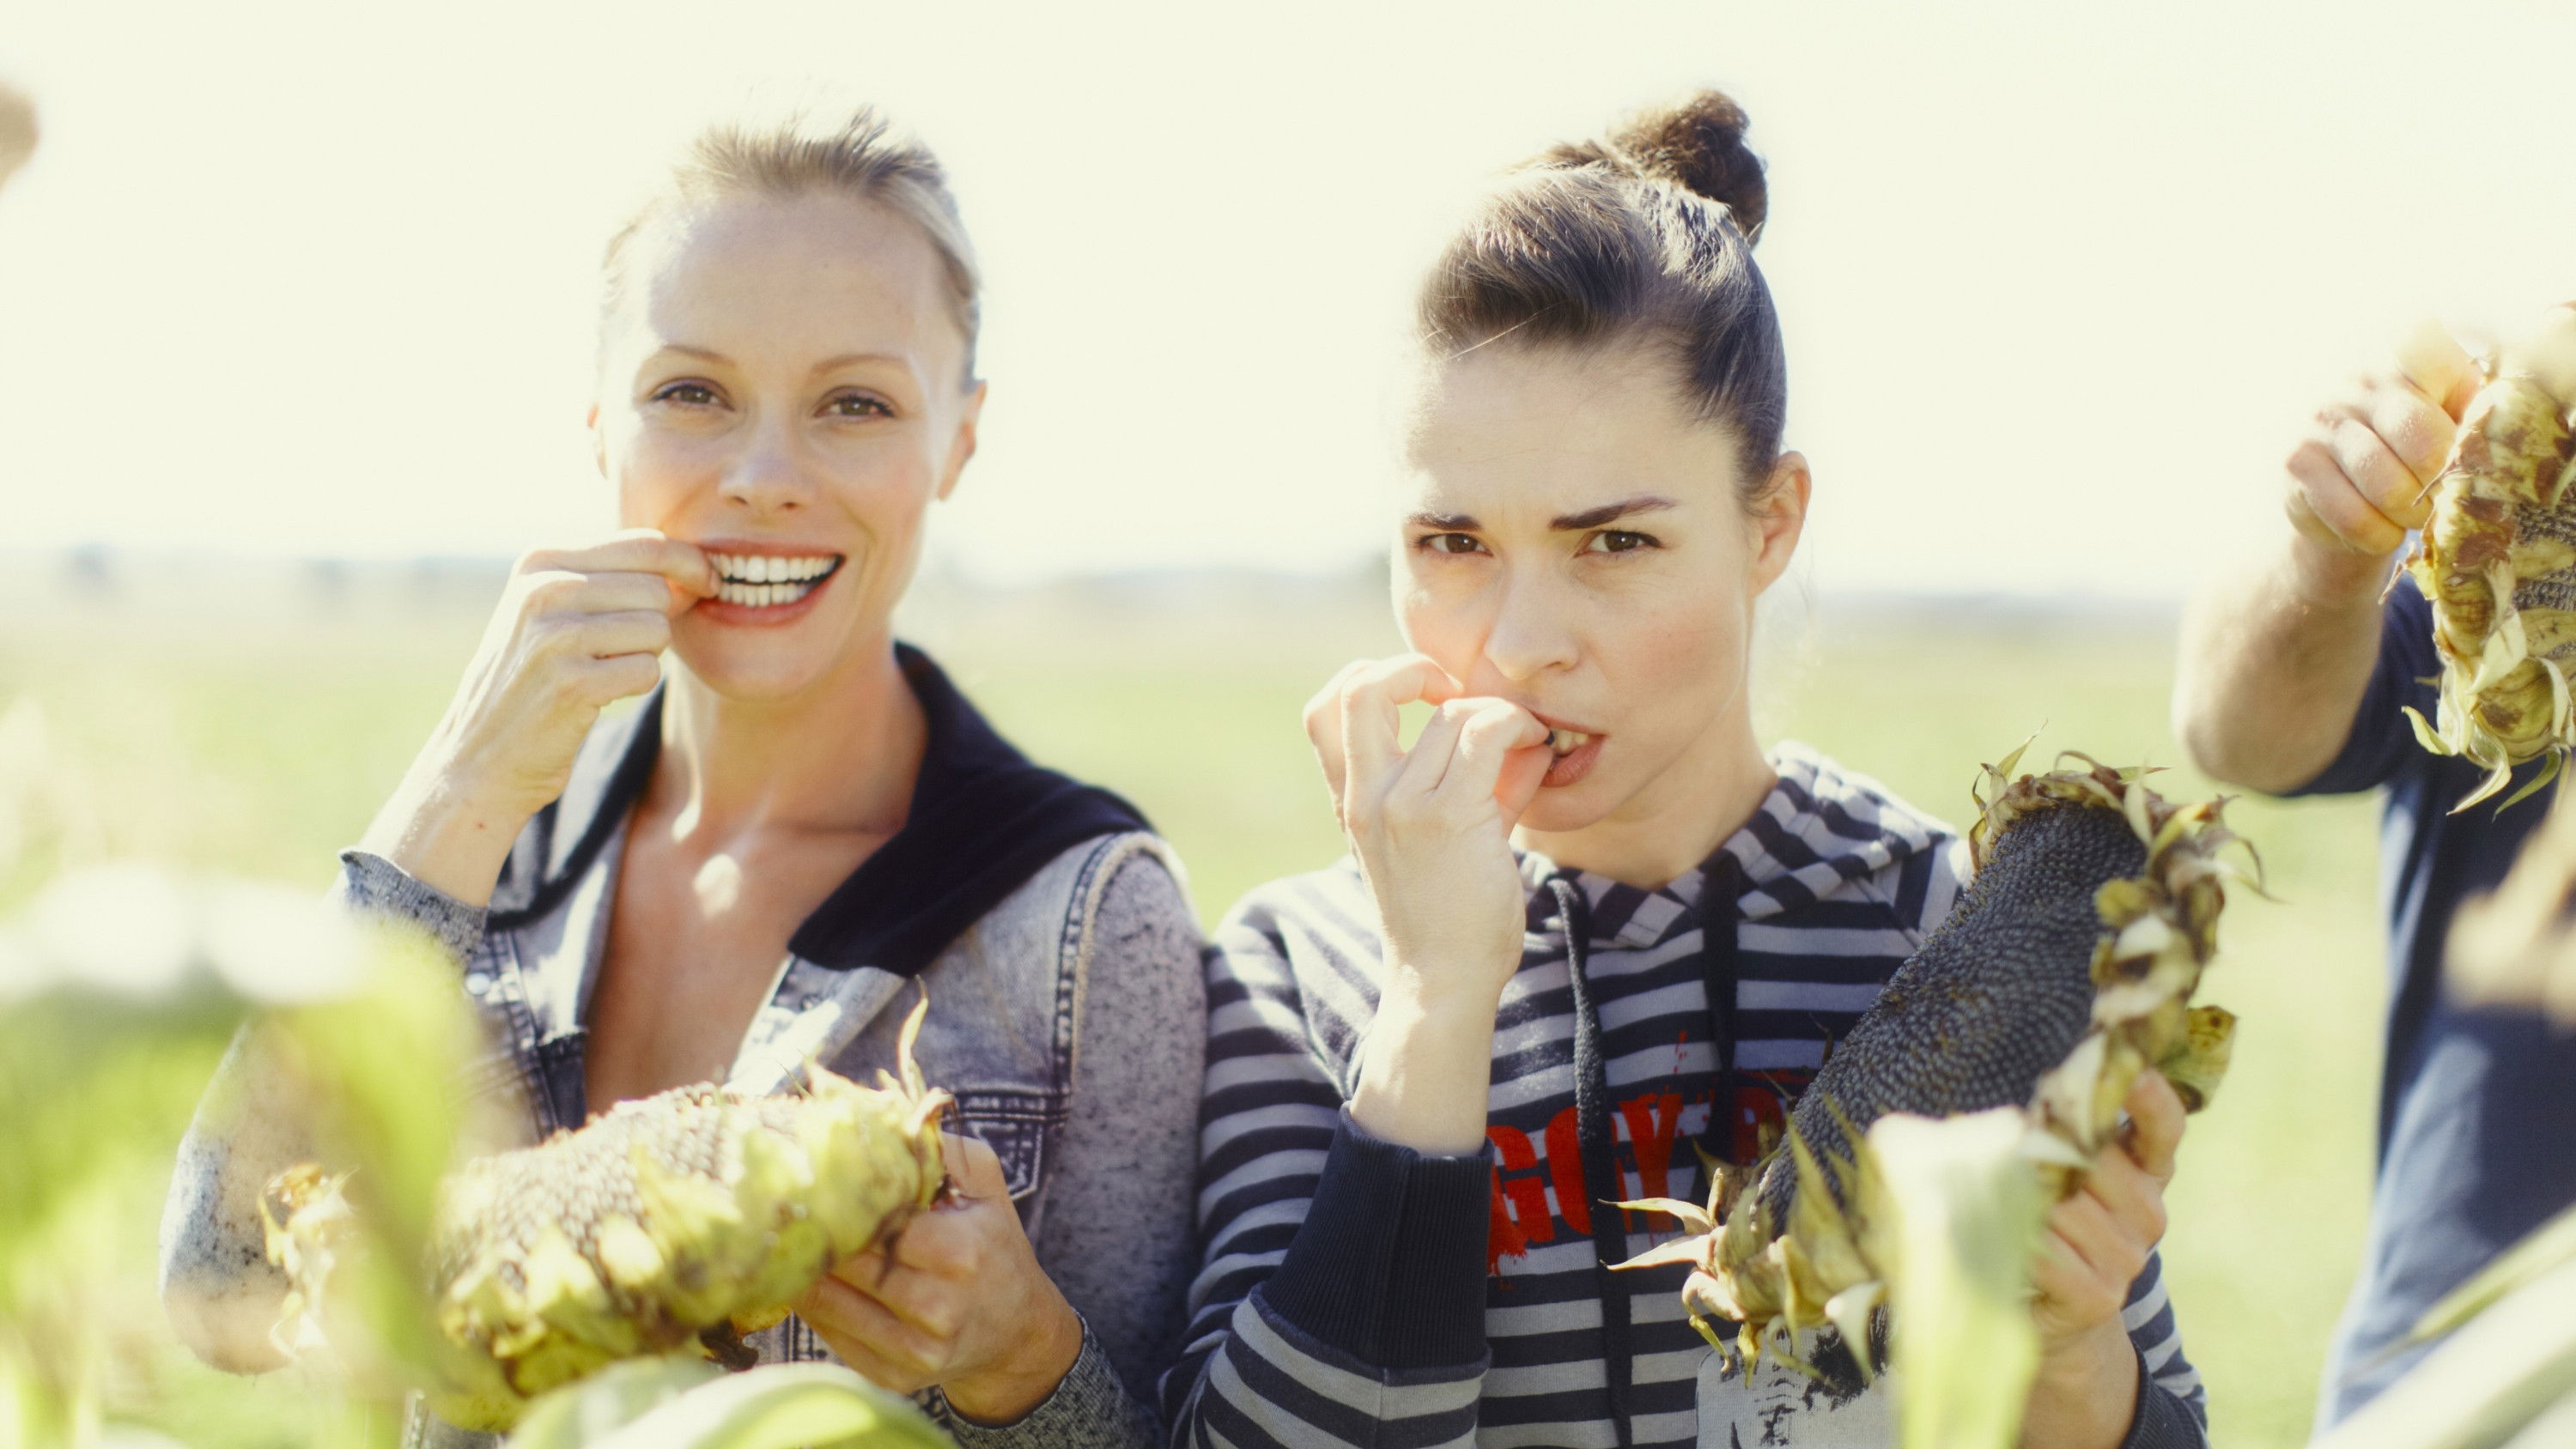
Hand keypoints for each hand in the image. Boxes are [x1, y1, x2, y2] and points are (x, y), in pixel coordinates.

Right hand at [360, 529, 715, 904]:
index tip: (704, 583)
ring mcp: (553, 636)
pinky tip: (596, 696)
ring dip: (642, 656)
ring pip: (657, 629)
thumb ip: (615, 576)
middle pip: (658, 588)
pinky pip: (648, 671)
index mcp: (541, 561)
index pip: (646, 542)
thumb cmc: (535, 676)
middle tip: (618, 649)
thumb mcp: (556, 608)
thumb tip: (696, 566)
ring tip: (598, 671)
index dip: (689, 563)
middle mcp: (542, 590)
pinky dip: (633, 687)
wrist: (480, 754)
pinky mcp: (571, 683)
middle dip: (656, 620)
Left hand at [796, 1135, 1081, 1425]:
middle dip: (818, 1236)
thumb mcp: (986, 1186)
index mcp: (961, 1252)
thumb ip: (944, 1149)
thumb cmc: (994, 1245)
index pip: (880, 1223)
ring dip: (804, 1272)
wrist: (1016, 1331)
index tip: (819, 1183)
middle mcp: (939, 1308)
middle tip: (788, 1209)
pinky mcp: (894, 1377)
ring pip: (829, 1304)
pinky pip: (832, 1337)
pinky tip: (813, 1281)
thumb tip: (889, 1117)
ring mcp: (915, 1350)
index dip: (848, 1203)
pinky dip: (816, 1307)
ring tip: (790, 1243)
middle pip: (848, 1265)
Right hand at [1302, 656, 1551, 1008]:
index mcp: (1350, 801)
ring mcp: (1401, 805)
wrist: (1442, 982)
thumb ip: (1461, 783)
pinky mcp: (1447, 818)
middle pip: (1358, 689)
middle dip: (1414, 668)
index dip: (1370, 679)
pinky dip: (1517, 725)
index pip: (1324, 709)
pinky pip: (1485, 733)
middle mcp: (1365, 796)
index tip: (1422, 699)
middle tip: (1456, 692)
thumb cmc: (1446, 915)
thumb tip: (1518, 732)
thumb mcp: (1433, 840)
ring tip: (1525, 737)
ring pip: (1450, 712)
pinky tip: (1535, 747)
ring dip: (1498, 711)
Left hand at [2019, 1070, 2186, 1448]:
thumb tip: (1998, 1102)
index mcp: (2146, 1171)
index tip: (2129, 1069)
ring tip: (1981, 1187)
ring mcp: (2127, 1258)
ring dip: (2018, 1194)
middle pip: (2098, 1160)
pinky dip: (2015, 1240)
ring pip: (2067, 1206)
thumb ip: (2051, 1134)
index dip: (2150, 1098)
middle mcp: (2148, 1213)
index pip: (2163, 1127)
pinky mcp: (2099, 1295)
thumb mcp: (2055, 1174)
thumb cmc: (2043, 1224)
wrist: (2048, 1314)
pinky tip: (1992, 1235)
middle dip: (2046, 1145)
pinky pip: (2049, 1254)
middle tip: (2001, 1134)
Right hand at [2283, 321, 2478, 561]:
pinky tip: (2382, 529)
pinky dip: (2377, 535)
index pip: (2438, 362)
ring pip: (2386, 486)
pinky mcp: (2295, 460)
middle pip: (2422, 440)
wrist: (2341, 474)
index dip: (2457, 409)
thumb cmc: (2414, 438)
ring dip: (2411, 516)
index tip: (2462, 440)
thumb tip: (2503, 429)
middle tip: (2445, 498)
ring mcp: (2321, 417)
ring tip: (2415, 517)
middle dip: (2441, 482)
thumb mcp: (2453, 410)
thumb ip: (2477, 409)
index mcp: (2406, 353)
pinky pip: (2351, 515)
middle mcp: (2358, 376)